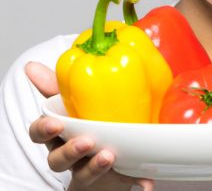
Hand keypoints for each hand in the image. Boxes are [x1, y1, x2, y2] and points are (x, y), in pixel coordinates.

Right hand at [25, 61, 154, 190]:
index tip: (55, 124)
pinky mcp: (109, 182)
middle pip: (58, 160)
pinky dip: (131, 183)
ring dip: (95, 167)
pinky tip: (145, 181)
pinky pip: (118, 185)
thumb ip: (55, 84)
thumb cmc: (85, 124)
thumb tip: (31, 66)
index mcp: (59, 133)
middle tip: (87, 141)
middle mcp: (69, 155)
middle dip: (71, 152)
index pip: (40, 133)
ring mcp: (87, 170)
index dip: (44, 130)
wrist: (107, 153)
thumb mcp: (72, 100)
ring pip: (84, 175)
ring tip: (110, 156)